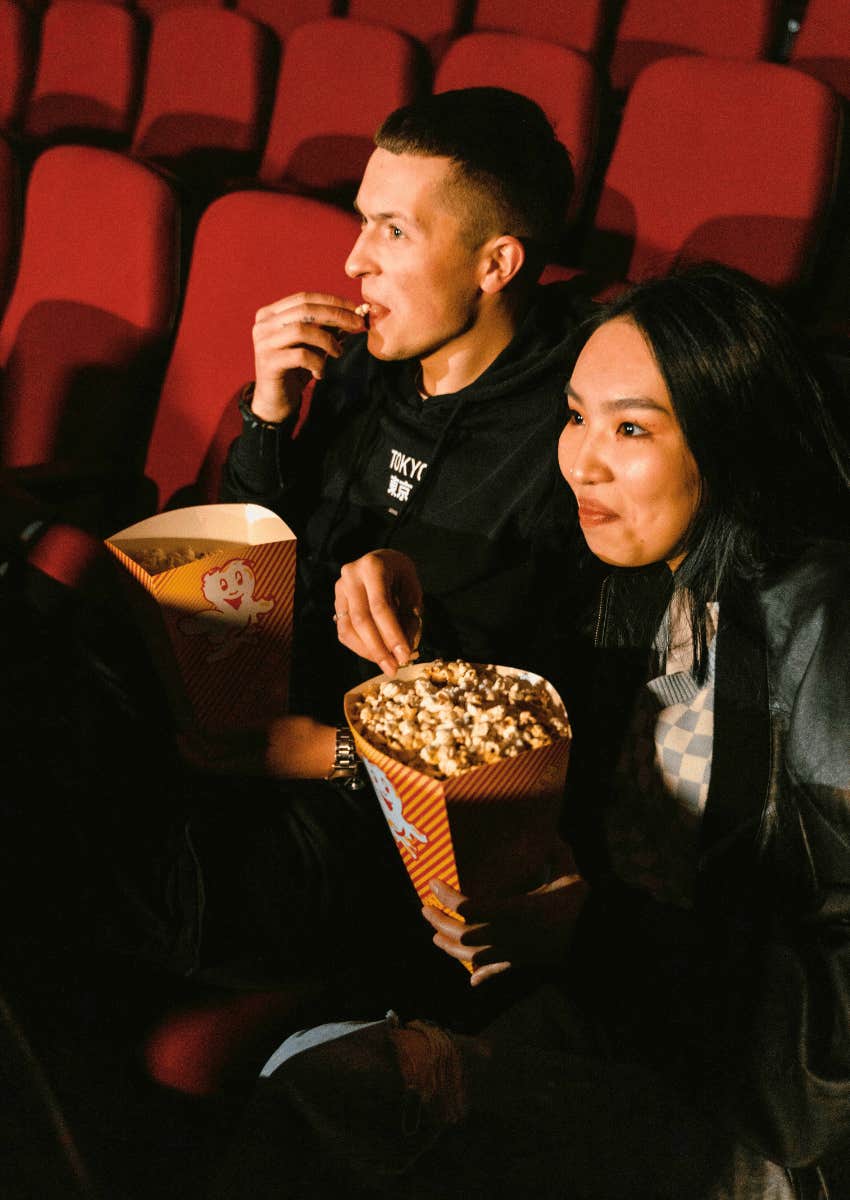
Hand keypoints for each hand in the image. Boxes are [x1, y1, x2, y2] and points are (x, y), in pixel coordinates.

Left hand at [178, 715, 336, 779]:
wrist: (330, 752)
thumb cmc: (303, 737)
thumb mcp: (270, 728)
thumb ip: (241, 733)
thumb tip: (210, 735)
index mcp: (249, 762)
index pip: (210, 762)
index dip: (191, 750)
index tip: (179, 735)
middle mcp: (250, 769)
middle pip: (214, 765)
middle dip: (194, 752)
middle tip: (181, 735)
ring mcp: (259, 768)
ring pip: (224, 763)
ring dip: (208, 751)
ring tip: (199, 734)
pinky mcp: (268, 764)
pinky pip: (237, 760)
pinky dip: (224, 750)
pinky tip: (224, 737)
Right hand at [251, 292, 366, 423]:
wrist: (275, 402)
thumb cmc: (295, 370)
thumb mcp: (313, 345)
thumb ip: (326, 328)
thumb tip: (353, 314)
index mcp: (271, 314)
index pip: (305, 298)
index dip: (332, 301)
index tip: (355, 307)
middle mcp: (264, 324)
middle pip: (304, 309)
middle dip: (336, 315)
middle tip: (357, 324)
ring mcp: (264, 342)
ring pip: (301, 329)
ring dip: (327, 340)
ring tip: (338, 352)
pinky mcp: (268, 362)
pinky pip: (300, 355)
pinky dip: (317, 362)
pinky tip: (320, 373)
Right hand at [334, 550, 423, 676]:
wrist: (381, 560)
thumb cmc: (400, 574)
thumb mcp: (412, 588)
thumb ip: (409, 615)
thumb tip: (404, 648)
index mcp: (372, 567)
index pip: (380, 607)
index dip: (392, 634)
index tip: (404, 656)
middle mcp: (350, 576)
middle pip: (361, 620)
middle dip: (378, 649)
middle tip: (393, 669)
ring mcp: (339, 589)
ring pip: (348, 629)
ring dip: (368, 651)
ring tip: (387, 664)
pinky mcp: (336, 602)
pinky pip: (344, 630)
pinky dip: (359, 646)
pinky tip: (375, 654)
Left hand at [421, 856, 588, 986]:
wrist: (595, 941)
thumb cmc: (582, 907)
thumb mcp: (570, 877)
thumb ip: (557, 854)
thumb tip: (551, 832)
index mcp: (516, 911)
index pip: (470, 908)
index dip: (448, 897)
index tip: (433, 882)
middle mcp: (508, 934)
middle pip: (462, 934)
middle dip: (439, 922)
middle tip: (424, 907)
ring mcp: (512, 953)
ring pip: (471, 957)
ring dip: (449, 948)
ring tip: (434, 936)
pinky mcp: (520, 963)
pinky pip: (495, 973)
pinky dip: (481, 975)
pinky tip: (470, 979)